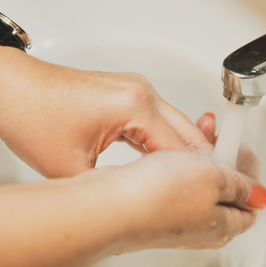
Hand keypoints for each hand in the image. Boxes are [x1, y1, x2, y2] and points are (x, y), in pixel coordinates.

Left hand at [0, 47, 210, 177]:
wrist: (15, 89)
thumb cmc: (34, 117)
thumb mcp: (73, 168)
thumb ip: (115, 186)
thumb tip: (138, 198)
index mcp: (134, 106)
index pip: (180, 150)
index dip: (193, 177)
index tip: (203, 195)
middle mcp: (142, 92)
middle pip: (187, 132)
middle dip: (198, 163)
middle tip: (209, 188)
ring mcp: (138, 88)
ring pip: (176, 125)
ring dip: (183, 152)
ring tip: (189, 180)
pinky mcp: (130, 91)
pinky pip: (159, 119)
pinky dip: (166, 140)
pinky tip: (166, 160)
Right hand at [98, 150, 265, 251]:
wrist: (110, 204)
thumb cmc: (158, 198)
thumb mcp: (214, 181)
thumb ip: (240, 187)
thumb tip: (260, 195)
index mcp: (224, 225)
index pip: (251, 202)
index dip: (250, 171)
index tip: (241, 149)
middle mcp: (201, 226)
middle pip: (226, 189)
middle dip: (226, 157)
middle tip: (220, 137)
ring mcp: (178, 216)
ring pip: (201, 182)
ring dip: (203, 156)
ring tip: (198, 135)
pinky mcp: (158, 205)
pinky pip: (179, 181)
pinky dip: (182, 162)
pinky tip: (176, 149)